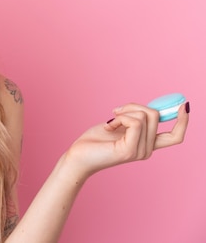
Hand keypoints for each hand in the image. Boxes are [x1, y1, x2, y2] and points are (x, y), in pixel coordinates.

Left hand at [64, 102, 188, 180]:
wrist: (78, 156)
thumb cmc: (96, 140)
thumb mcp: (120, 124)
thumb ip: (135, 118)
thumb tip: (149, 108)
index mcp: (147, 144)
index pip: (175, 136)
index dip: (183, 120)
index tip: (183, 105)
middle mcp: (147, 150)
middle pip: (156, 115)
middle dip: (135, 106)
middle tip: (117, 111)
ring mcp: (140, 152)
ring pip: (145, 116)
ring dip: (124, 111)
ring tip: (111, 121)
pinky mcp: (129, 151)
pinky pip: (135, 122)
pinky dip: (121, 118)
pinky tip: (109, 126)